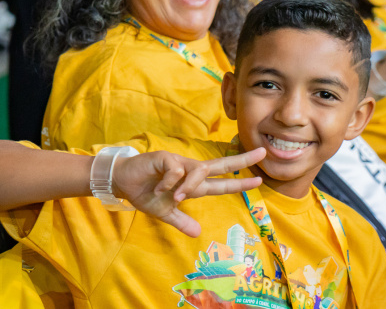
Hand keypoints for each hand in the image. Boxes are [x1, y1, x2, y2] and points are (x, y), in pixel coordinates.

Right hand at [112, 147, 265, 236]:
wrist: (123, 182)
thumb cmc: (145, 193)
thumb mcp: (164, 212)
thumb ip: (181, 221)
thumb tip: (197, 232)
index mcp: (193, 185)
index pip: (221, 183)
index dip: (239, 182)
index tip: (259, 180)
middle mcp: (190, 171)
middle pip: (221, 164)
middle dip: (242, 160)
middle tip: (262, 153)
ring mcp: (179, 163)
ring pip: (199, 170)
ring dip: (190, 186)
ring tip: (175, 197)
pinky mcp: (166, 158)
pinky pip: (175, 171)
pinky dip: (168, 183)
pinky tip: (158, 189)